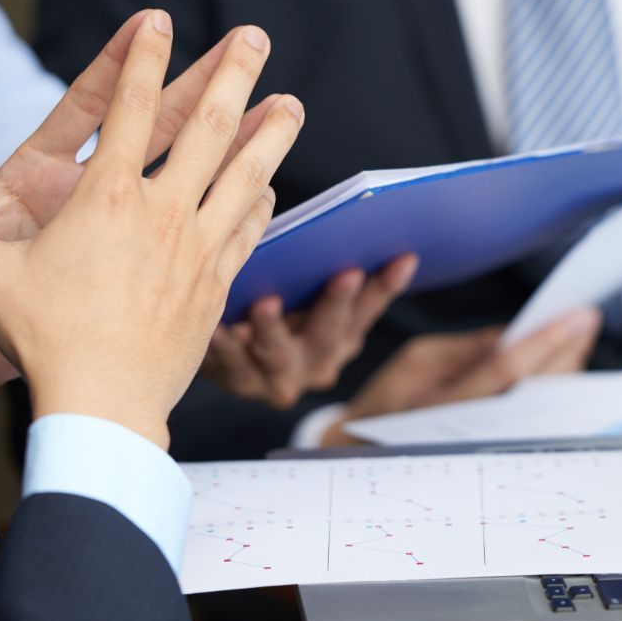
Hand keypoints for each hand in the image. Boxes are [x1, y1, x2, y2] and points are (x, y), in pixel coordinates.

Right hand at [0, 11, 302, 447]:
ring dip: (272, 132)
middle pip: (206, 127)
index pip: (126, 108)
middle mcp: (161, 211)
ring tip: (293, 101)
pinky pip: (248, 230)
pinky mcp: (217, 283)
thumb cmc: (44, 339)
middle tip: (255, 36)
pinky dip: (261, 201)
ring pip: (245, 173)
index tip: (159, 20)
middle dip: (231, 74)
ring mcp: (196, 246)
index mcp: (105, 197)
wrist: (104, 406)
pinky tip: (271, 186)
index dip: (142, 58)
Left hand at [202, 253, 418, 408]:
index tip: (402, 257)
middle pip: (330, 335)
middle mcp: (318, 365)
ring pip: (278, 354)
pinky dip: (224, 345)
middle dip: (338, 303)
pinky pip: (230, 364)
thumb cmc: (281, 311)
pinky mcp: (237, 381)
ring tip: (266, 304)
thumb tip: (379, 239)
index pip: (368, 309)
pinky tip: (219, 322)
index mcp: (344, 338)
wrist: (233, 361)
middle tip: (347, 274)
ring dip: (273, 329)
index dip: (385, 286)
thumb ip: (342, 275)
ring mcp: (278, 378)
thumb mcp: (315, 300)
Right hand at [321, 307, 600, 446]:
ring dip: (567, 372)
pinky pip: (537, 423)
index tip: (574, 315)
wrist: (368, 454)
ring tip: (581, 338)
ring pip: (543, 410)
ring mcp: (487, 448)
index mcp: (441, 404)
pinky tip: (566, 370)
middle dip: (568, 352)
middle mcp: (471, 432)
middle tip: (588, 319)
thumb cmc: (388, 403)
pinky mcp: (498, 454)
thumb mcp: (416, 360)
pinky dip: (555, 395)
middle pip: (535, 391)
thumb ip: (469, 349)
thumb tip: (516, 333)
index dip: (545, 339)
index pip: (506, 367)